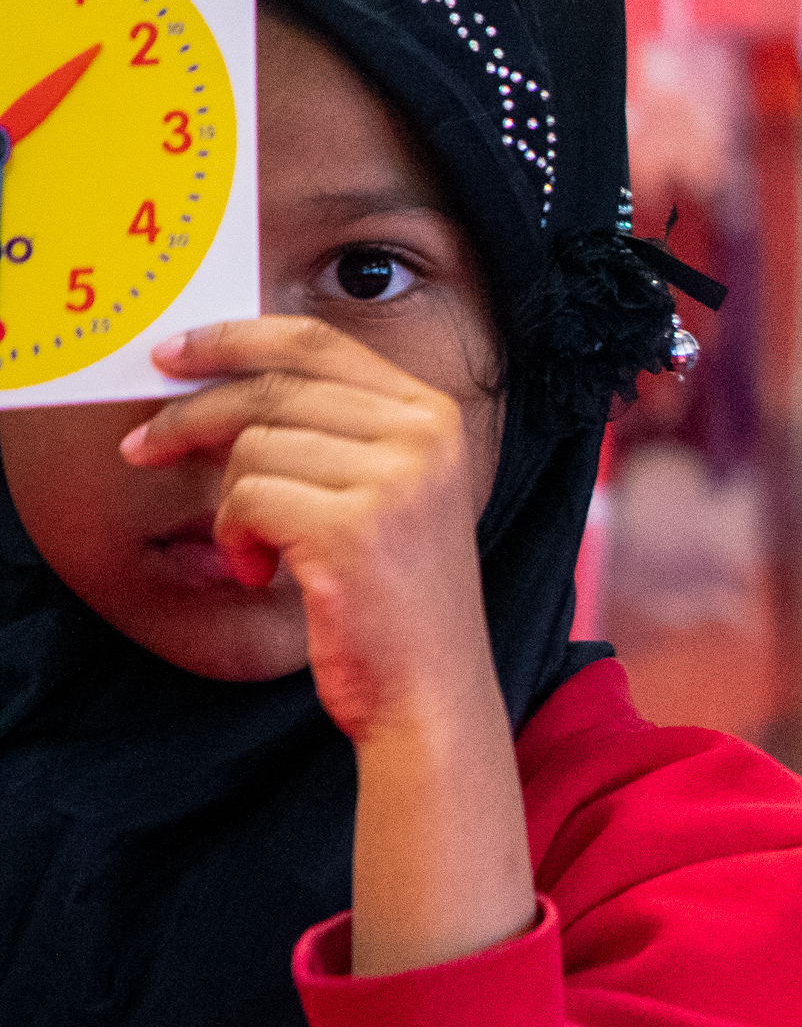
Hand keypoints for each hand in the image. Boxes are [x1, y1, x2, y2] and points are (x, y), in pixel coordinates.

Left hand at [126, 316, 499, 751]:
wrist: (431, 687)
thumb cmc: (393, 596)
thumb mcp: (385, 491)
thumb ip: (334, 429)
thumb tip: (219, 382)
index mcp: (435, 414)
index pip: (317, 341)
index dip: (233, 339)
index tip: (174, 355)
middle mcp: (425, 435)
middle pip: (271, 388)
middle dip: (188, 416)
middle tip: (142, 447)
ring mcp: (396, 479)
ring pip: (253, 448)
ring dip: (231, 504)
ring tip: (256, 548)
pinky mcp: (353, 527)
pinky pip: (247, 499)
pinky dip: (236, 539)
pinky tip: (260, 569)